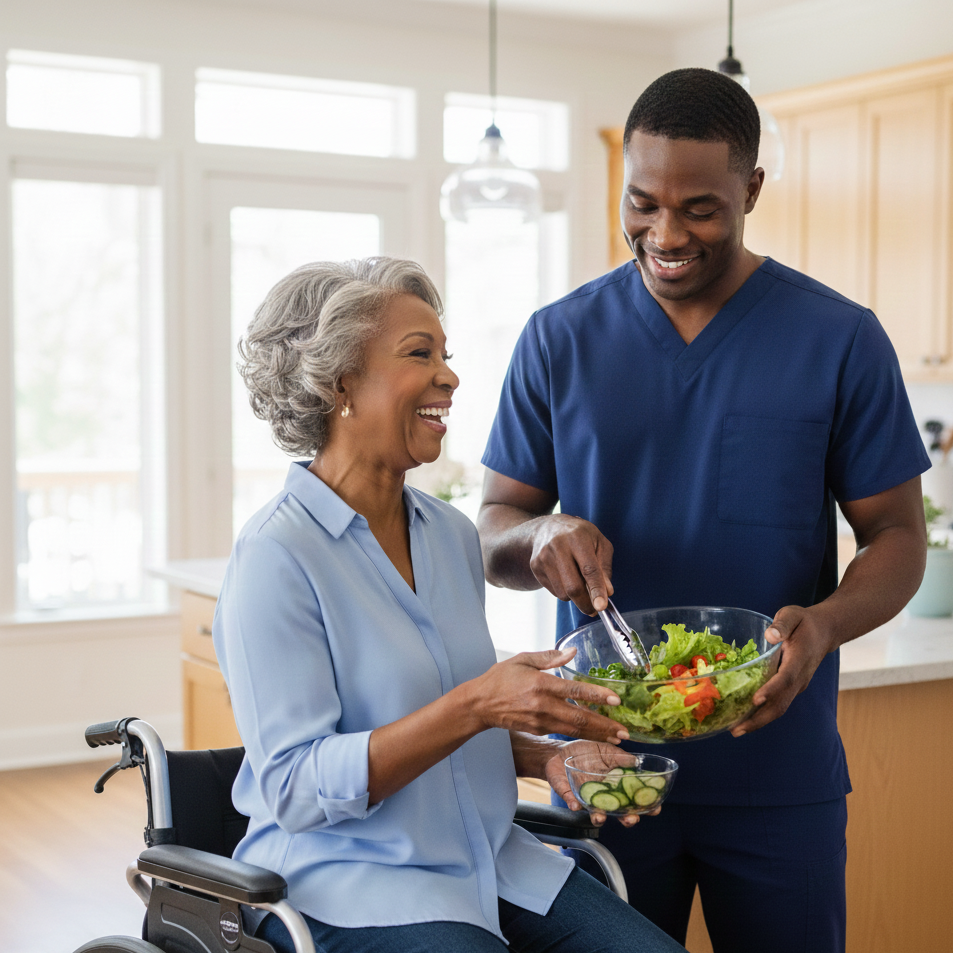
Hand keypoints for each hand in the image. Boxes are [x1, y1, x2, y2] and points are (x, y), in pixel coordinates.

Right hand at [468, 648, 628, 744]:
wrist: (479, 704)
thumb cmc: (501, 678)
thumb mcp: (523, 660)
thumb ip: (549, 657)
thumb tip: (573, 652)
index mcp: (540, 684)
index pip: (574, 690)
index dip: (597, 695)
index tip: (616, 700)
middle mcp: (542, 705)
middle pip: (579, 717)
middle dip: (604, 725)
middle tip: (625, 731)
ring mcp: (540, 721)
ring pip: (574, 729)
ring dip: (597, 735)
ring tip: (616, 738)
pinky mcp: (537, 730)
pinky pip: (563, 733)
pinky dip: (582, 735)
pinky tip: (595, 735)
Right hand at [528, 514, 613, 615]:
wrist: (548, 527)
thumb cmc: (580, 535)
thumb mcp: (599, 543)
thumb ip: (605, 567)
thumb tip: (607, 592)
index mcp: (577, 537)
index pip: (589, 569)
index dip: (596, 589)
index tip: (601, 606)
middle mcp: (558, 546)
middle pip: (573, 587)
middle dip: (586, 603)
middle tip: (594, 610)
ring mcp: (543, 557)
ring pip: (563, 593)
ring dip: (575, 597)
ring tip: (579, 581)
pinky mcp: (535, 566)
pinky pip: (554, 592)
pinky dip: (564, 591)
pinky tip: (565, 577)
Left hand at [544, 740, 655, 827]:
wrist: (560, 751)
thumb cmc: (586, 751)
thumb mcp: (606, 750)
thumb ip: (621, 757)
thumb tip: (636, 762)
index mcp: (617, 785)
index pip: (635, 799)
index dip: (647, 806)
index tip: (655, 808)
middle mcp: (605, 796)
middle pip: (621, 814)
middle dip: (628, 819)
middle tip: (631, 819)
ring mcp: (589, 798)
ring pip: (597, 815)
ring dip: (600, 818)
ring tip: (600, 817)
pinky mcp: (571, 797)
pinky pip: (573, 804)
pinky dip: (575, 806)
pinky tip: (576, 805)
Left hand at [731, 604, 836, 736]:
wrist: (825, 632)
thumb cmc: (804, 622)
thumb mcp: (793, 614)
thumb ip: (782, 624)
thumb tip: (771, 635)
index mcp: (799, 659)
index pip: (786, 678)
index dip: (771, 690)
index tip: (755, 699)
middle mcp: (799, 678)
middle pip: (781, 703)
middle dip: (759, 719)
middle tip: (736, 730)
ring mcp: (797, 685)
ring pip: (780, 708)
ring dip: (759, 721)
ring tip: (736, 730)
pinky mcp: (792, 687)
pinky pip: (778, 704)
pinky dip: (763, 714)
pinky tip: (744, 717)